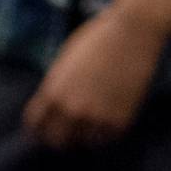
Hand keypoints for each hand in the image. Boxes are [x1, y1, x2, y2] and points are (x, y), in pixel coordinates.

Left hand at [23, 4, 164, 149]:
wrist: (135, 28)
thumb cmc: (101, 35)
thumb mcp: (68, 59)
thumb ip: (58, 84)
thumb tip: (57, 102)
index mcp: (52, 91)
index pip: (35, 126)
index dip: (42, 127)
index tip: (51, 127)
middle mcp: (70, 108)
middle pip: (57, 140)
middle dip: (64, 136)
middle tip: (74, 130)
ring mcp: (95, 115)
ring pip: (85, 142)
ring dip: (90, 133)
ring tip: (99, 122)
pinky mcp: (120, 118)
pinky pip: (109, 137)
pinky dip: (111, 131)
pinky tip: (115, 117)